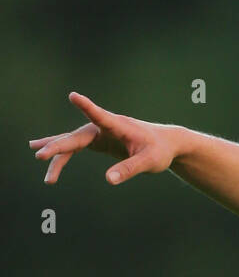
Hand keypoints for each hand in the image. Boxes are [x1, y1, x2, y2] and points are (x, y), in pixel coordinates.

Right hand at [29, 92, 183, 185]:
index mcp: (117, 126)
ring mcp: (98, 133)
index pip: (99, 116)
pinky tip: (50, 161)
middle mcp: (103, 127)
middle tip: (40, 155)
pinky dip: (64, 155)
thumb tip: (109, 180)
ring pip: (72, 142)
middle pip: (76, 136)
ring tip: (35, 152)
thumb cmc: (159, 151)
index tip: (73, 96)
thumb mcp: (149, 163)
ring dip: (55, 150)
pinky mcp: (99, 141)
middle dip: (58, 146)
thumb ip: (130, 169)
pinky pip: (76, 148)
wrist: (165, 144)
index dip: (87, 107)